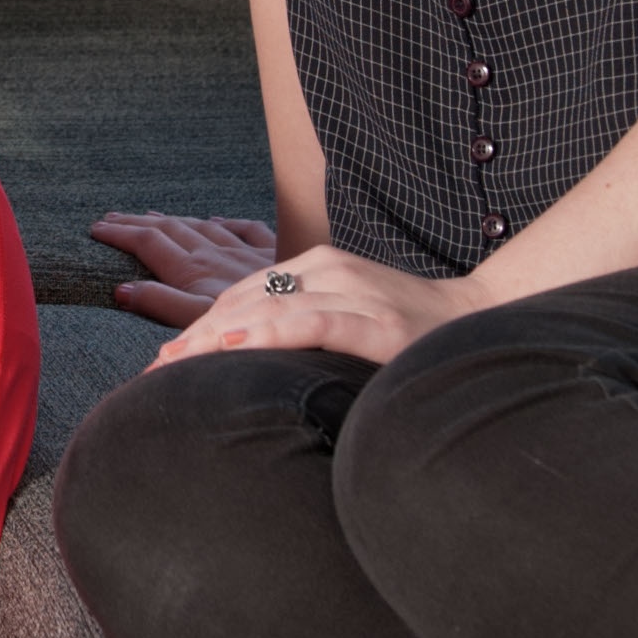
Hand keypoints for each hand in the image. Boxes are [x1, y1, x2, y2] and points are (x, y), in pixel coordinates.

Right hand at [90, 209, 276, 325]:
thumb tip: (122, 292)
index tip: (95, 228)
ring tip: (151, 215)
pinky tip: (219, 220)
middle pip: (169, 231)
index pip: (149, 245)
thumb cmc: (262, 323)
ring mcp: (248, 251)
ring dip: (172, 220)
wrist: (321, 308)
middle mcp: (218, 255)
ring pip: (202, 226)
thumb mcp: (204, 321)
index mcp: (197, 273)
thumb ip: (164, 305)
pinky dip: (224, 222)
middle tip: (110, 217)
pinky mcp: (277, 252)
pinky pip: (245, 229)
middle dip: (136, 223)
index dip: (120, 235)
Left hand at [150, 241, 483, 370]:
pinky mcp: (379, 321)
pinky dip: (270, 333)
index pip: (244, 293)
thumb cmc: (407, 332)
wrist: (483, 322)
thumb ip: (304, 325)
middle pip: (246, 299)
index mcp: (320, 267)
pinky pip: (314, 323)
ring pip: (269, 307)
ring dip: (216, 336)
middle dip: (196, 335)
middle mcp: (333, 271)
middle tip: (155, 370)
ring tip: (175, 362)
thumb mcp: (347, 317)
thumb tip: (248, 354)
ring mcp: (357, 292)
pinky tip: (235, 346)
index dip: (199, 324)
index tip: (162, 359)